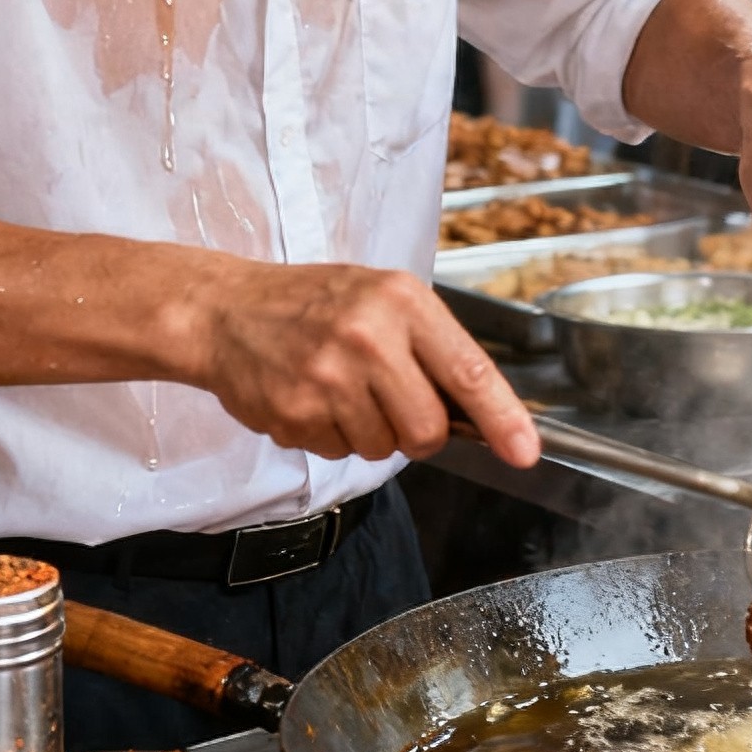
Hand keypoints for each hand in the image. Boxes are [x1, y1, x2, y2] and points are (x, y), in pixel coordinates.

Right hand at [195, 260, 539, 468]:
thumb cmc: (314, 303)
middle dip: (419, 433)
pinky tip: (312, 398)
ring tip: (341, 390)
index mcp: (401, 301)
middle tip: (392, 404)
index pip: (468, 370)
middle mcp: (367, 337)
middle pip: (427, 429)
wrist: (227, 310)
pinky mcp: (295, 412)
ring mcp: (327, 377)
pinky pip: (338, 452)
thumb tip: (484, 414)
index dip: (504, 418)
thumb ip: (431, 347)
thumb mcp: (381, 298)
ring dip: (369, 433)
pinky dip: (330, 436)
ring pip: (382, 448)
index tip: (525, 451)